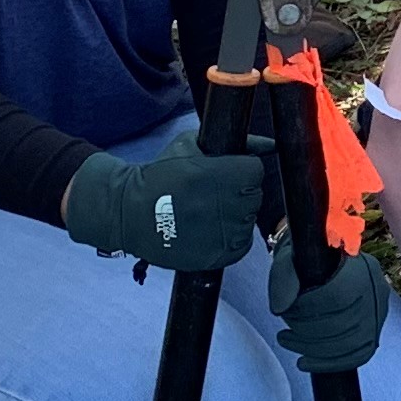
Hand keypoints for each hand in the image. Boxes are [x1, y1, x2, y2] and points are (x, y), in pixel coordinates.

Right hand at [62, 135, 261, 270]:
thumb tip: (272, 145)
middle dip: (238, 193)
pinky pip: (241, 245)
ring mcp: (222, 234)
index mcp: (222, 174)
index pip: (255, 171)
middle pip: (254, 196)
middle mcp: (225, 205)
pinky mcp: (215, 257)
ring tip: (207, 212)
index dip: (240, 171)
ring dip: (235, 216)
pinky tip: (211, 229)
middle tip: (213, 193)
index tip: (224, 174)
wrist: (129, 212)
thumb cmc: (161, 174)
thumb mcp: (192, 145)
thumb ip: (239, 144)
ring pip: (248, 221)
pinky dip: (231, 238)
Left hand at [268, 237, 391, 372]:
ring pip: (352, 343)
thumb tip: (279, 309)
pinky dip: (330, 363)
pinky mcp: (375, 330)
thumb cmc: (304, 263)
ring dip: (313, 349)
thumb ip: (282, 279)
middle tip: (284, 333)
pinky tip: (307, 361)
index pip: (336, 297)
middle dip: (306, 334)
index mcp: (358, 266)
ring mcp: (378, 311)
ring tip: (289, 341)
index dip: (307, 311)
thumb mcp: (288, 261)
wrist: (323, 264)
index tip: (285, 312)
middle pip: (345, 324)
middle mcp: (375, 288)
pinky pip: (359, 355)